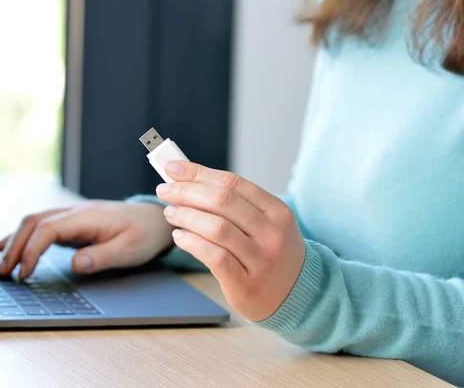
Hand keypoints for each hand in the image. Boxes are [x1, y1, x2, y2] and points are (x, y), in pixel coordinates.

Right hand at [0, 201, 173, 278]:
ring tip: (1, 264)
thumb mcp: (128, 250)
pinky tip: (8, 246)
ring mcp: (72, 215)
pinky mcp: (72, 222)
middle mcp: (75, 211)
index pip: (48, 229)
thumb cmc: (143, 234)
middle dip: (14, 246)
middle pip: (34, 222)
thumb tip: (74, 264)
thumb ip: (101, 257)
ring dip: (15, 240)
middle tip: (2, 273)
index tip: (24, 273)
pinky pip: (41, 225)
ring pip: (34, 221)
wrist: (154, 219)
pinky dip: (23, 236)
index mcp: (87, 216)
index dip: (32, 250)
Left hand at [156, 161, 305, 321]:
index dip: (199, 173)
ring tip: (171, 213)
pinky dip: (192, 242)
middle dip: (187, 192)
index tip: (172, 168)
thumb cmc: (271, 252)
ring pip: (216, 228)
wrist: (298, 295)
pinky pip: (214, 256)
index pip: (233, 183)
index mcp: (277, 211)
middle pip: (222, 201)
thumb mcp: (266, 223)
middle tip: (165, 191)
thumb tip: (188, 179)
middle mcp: (272, 233)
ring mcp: (261, 259)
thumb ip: (234, 203)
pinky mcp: (246, 283)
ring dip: (186, 216)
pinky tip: (180, 237)